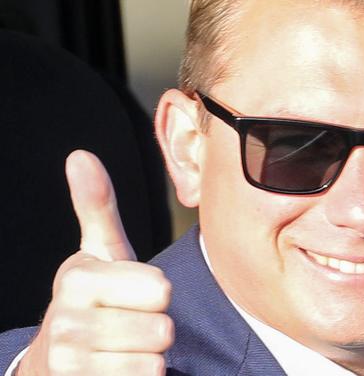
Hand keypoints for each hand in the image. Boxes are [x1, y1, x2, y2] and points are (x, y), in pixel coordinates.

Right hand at [17, 150, 172, 374]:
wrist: (55, 359)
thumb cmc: (92, 298)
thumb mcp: (96, 251)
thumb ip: (96, 206)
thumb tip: (80, 155)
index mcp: (79, 278)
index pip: (161, 289)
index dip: (156, 292)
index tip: (132, 292)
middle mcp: (68, 321)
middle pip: (162, 328)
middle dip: (155, 326)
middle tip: (130, 321)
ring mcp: (72, 363)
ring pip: (155, 361)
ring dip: (151, 354)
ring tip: (126, 344)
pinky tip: (120, 368)